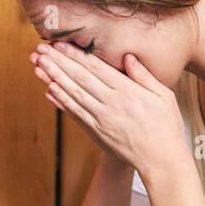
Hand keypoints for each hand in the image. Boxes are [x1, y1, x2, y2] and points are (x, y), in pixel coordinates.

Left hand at [31, 42, 189, 181]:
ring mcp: (101, 119)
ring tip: (38, 65)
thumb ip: (143, 75)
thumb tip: (127, 56)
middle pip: (79, 78)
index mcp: (127, 92)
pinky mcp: (97, 131)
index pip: (96, 68)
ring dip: (53, 78)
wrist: (160, 161)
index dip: (75, 55)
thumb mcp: (164, 96)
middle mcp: (110, 104)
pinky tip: (49, 90)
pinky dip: (61, 102)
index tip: (60, 44)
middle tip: (40, 49)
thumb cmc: (166, 126)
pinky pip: (75, 114)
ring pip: (73, 94)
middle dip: (58, 62)